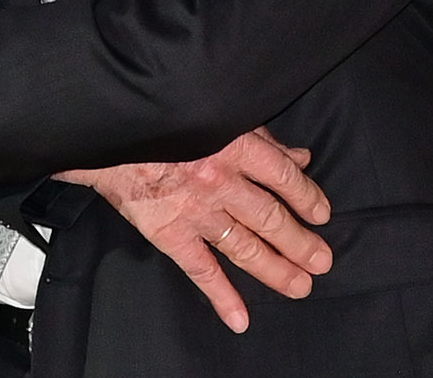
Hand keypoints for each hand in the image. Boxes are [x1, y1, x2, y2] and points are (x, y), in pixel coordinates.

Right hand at [56, 126, 331, 333]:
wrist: (110, 128)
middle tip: (322, 261)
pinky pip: (200, 269)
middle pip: (269, 217)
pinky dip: (221, 296)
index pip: (283, 177)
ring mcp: (194, 210)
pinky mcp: (168, 232)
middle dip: (300, 242)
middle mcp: (219, 180)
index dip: (308, 197)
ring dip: (275, 269)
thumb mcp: (219, 114)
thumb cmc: (167, 113)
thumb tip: (299, 158)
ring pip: (244, 246)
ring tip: (300, 286)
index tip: (322, 214)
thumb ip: (261, 137)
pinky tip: (240, 318)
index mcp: (235, 145)